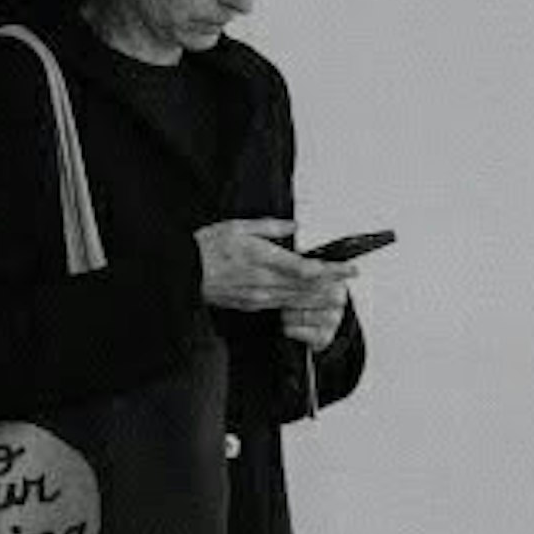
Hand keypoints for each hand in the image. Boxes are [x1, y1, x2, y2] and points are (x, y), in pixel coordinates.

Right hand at [200, 218, 344, 330]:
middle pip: (308, 288)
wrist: (182, 272)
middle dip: (332, 285)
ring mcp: (259, 296)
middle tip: (351, 281)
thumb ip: (269, 227)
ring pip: (298, 300)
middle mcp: (265, 281)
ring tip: (337, 294)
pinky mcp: (251, 305)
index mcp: (263, 258)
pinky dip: (299, 306)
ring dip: (320, 298)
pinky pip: (282, 307)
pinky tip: (308, 304)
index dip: (332, 270)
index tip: (349, 268)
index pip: (307, 268)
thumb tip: (294, 226)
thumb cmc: (205, 248)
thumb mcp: (237, 226)